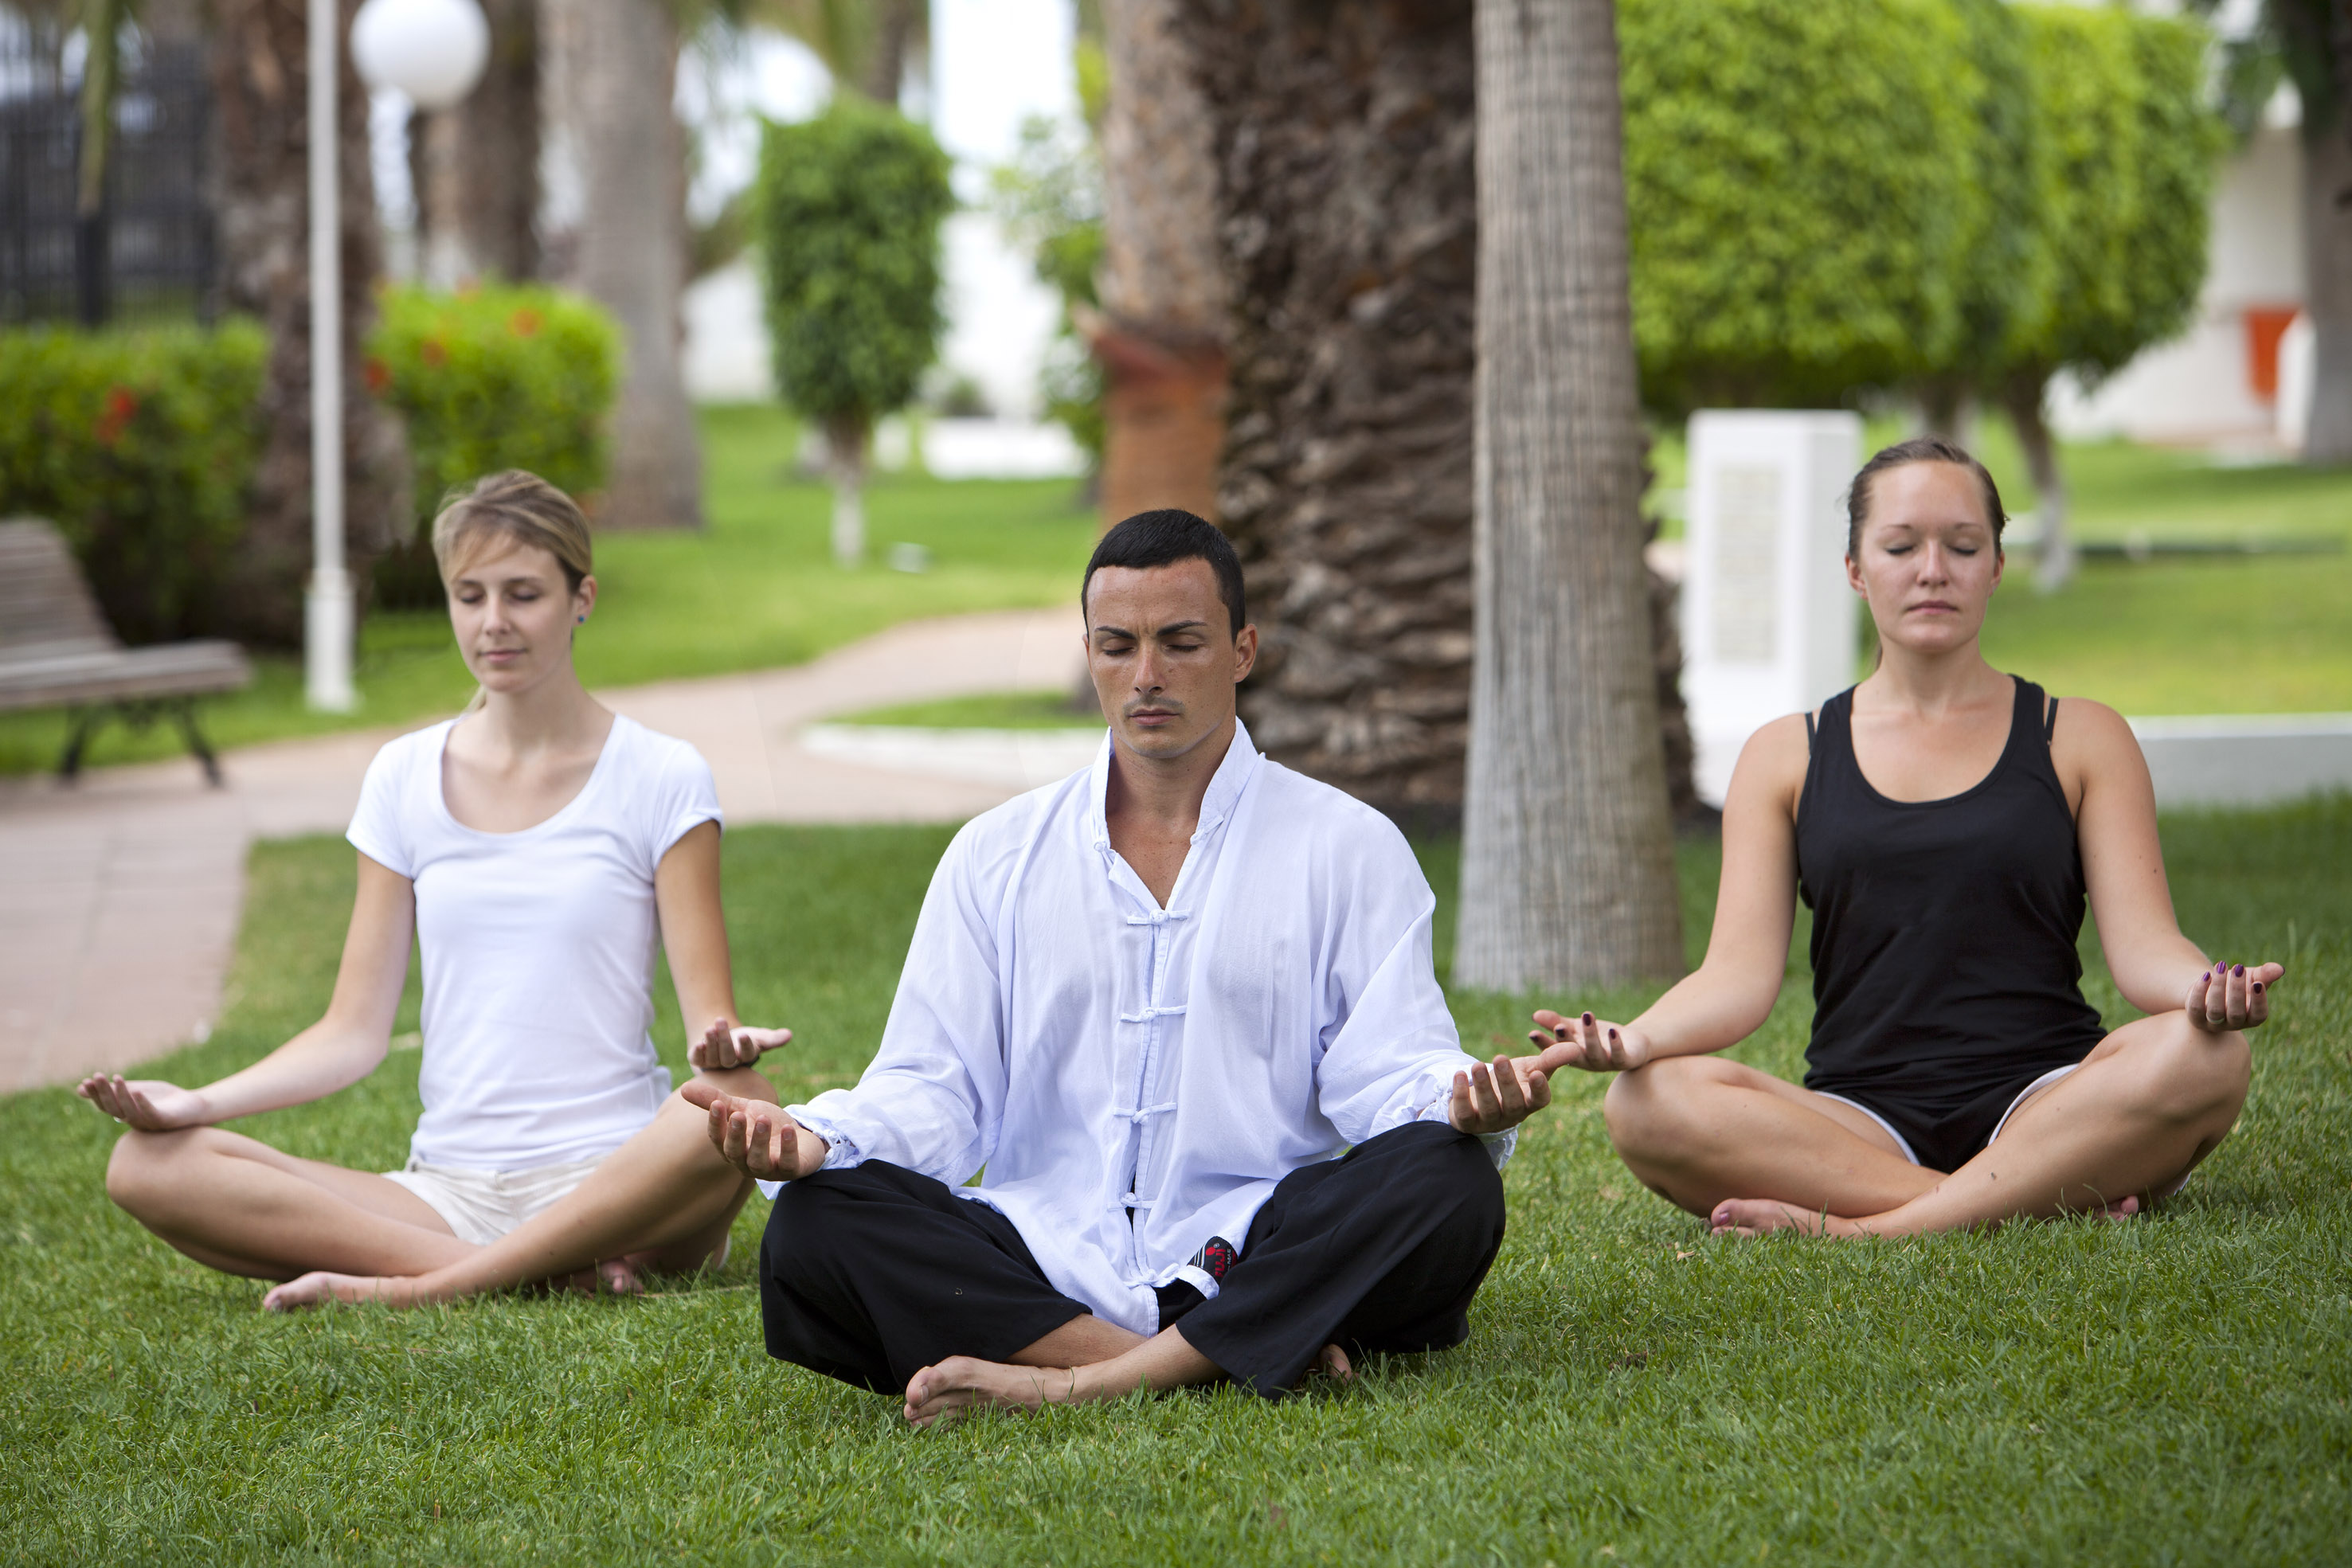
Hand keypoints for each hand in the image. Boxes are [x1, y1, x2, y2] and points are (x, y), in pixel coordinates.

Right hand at [75, 1074, 208, 1130]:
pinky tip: (137, 1091)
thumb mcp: (134, 1091)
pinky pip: (151, 1113)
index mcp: (125, 1114)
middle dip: (104, 1092)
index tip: (86, 1081)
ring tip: (117, 1078)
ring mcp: (148, 1122)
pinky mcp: (165, 1121)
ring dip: (122, 1094)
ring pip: (130, 1110)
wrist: (193, 1107)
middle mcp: (133, 1120)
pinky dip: (143, 1103)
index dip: (95, 1095)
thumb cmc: (162, 1100)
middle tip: (96, 1077)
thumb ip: (113, 1090)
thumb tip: (79, 1088)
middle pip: (114, 1108)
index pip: (105, 1105)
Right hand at [680, 1079, 821, 1181]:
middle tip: (737, 1115)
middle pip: (735, 1153)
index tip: (717, 1105)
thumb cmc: (766, 1124)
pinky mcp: (791, 1170)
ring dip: (760, 1141)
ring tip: (763, 1119)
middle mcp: (746, 1162)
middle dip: (735, 1135)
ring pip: (759, 1161)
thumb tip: (684, 1089)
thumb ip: (716, 1101)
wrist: (802, 1135)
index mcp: (731, 1148)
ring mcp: (769, 1169)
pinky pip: (788, 1163)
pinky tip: (789, 1129)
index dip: (716, 1123)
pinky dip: (788, 1147)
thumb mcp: (742, 1108)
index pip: (718, 1139)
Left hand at [688, 1016, 791, 1071]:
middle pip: (727, 1055)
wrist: (720, 1040)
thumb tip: (789, 1035)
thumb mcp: (759, 1037)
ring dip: (711, 1043)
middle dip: (724, 1039)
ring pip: (712, 1057)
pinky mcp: (699, 1060)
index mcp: (746, 1057)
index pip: (748, 1054)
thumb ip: (773, 1038)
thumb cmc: (743, 1039)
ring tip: (710, 1028)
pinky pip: (698, 1059)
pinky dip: (698, 1052)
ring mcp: (713, 1064)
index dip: (746, 1045)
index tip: (745, 1034)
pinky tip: (699, 1043)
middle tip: (721, 1021)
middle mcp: (730, 1063)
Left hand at [1448, 1052, 1557, 1135]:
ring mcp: (1489, 1120)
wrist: (1480, 1096)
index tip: (1537, 1073)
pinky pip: (1464, 1112)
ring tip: (1476, 1065)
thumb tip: (1576, 1046)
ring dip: (1483, 1086)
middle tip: (1500, 1058)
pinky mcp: (1467, 1121)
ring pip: (1488, 1107)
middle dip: (1507, 1081)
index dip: (1540, 1089)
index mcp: (1530, 1102)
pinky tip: (1459, 1074)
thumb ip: (1551, 1058)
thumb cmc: (1513, 1081)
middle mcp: (1511, 1114)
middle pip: (1513, 1103)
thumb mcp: (1531, 1068)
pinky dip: (1460, 1094)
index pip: (1540, 1101)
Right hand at [1528, 1010, 1650, 1072]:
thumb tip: (1535, 1014)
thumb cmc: (1601, 1037)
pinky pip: (1619, 1055)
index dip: (1544, 1043)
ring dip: (1591, 1035)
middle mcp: (1586, 1061)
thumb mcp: (1577, 1028)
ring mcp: (1605, 1063)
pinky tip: (1612, 1031)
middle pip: (1573, 1052)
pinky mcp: (1624, 1061)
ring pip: (1595, 1052)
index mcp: (1572, 1054)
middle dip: (1565, 1040)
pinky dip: (1615, 1044)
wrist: (1633, 1044)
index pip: (1554, 1050)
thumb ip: (1557, 1022)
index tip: (1532, 1033)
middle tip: (1559, 1027)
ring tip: (1588, 1016)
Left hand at [2184, 961, 2283, 1033]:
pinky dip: (2200, 991)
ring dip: (2219, 988)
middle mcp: (2233, 1024)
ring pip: (2216, 1011)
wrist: (2208, 988)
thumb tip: (2279, 969)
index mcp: (2251, 1017)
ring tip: (2221, 966)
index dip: (2259, 1001)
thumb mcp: (2251, 978)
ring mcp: (2213, 1024)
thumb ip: (2265, 975)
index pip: (2259, 1016)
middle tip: (2238, 968)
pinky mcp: (2195, 1018)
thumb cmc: (2235, 985)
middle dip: (2237, 990)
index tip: (2258, 983)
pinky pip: (2196, 1007)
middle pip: (2236, 1013)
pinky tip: (2206, 975)